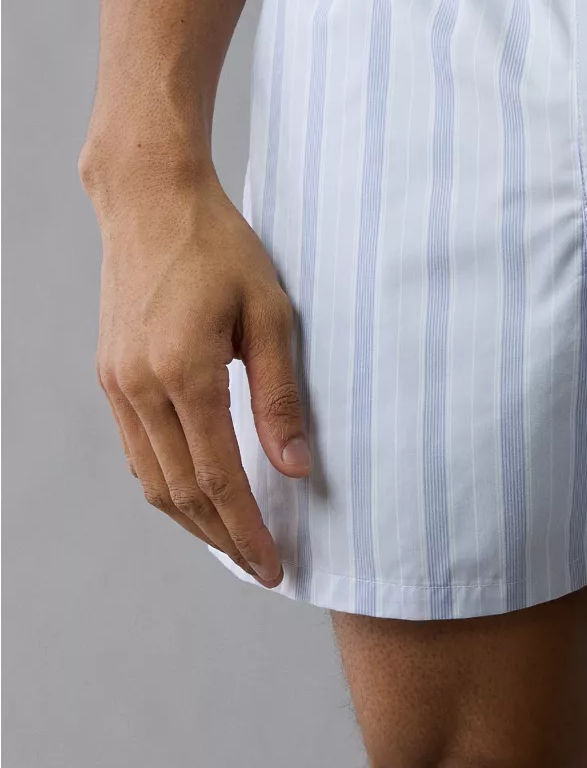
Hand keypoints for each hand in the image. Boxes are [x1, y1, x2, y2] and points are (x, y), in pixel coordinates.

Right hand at [88, 165, 308, 583]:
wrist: (152, 201)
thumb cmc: (222, 248)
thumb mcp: (270, 313)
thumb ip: (280, 395)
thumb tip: (296, 467)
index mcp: (185, 373)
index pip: (218, 477)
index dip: (247, 529)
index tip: (274, 566)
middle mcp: (141, 386)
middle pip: (181, 491)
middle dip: (223, 537)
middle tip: (262, 565)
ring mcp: (118, 383)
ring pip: (152, 479)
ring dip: (193, 518)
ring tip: (235, 539)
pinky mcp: (111, 375)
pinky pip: (137, 451)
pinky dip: (168, 483)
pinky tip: (199, 491)